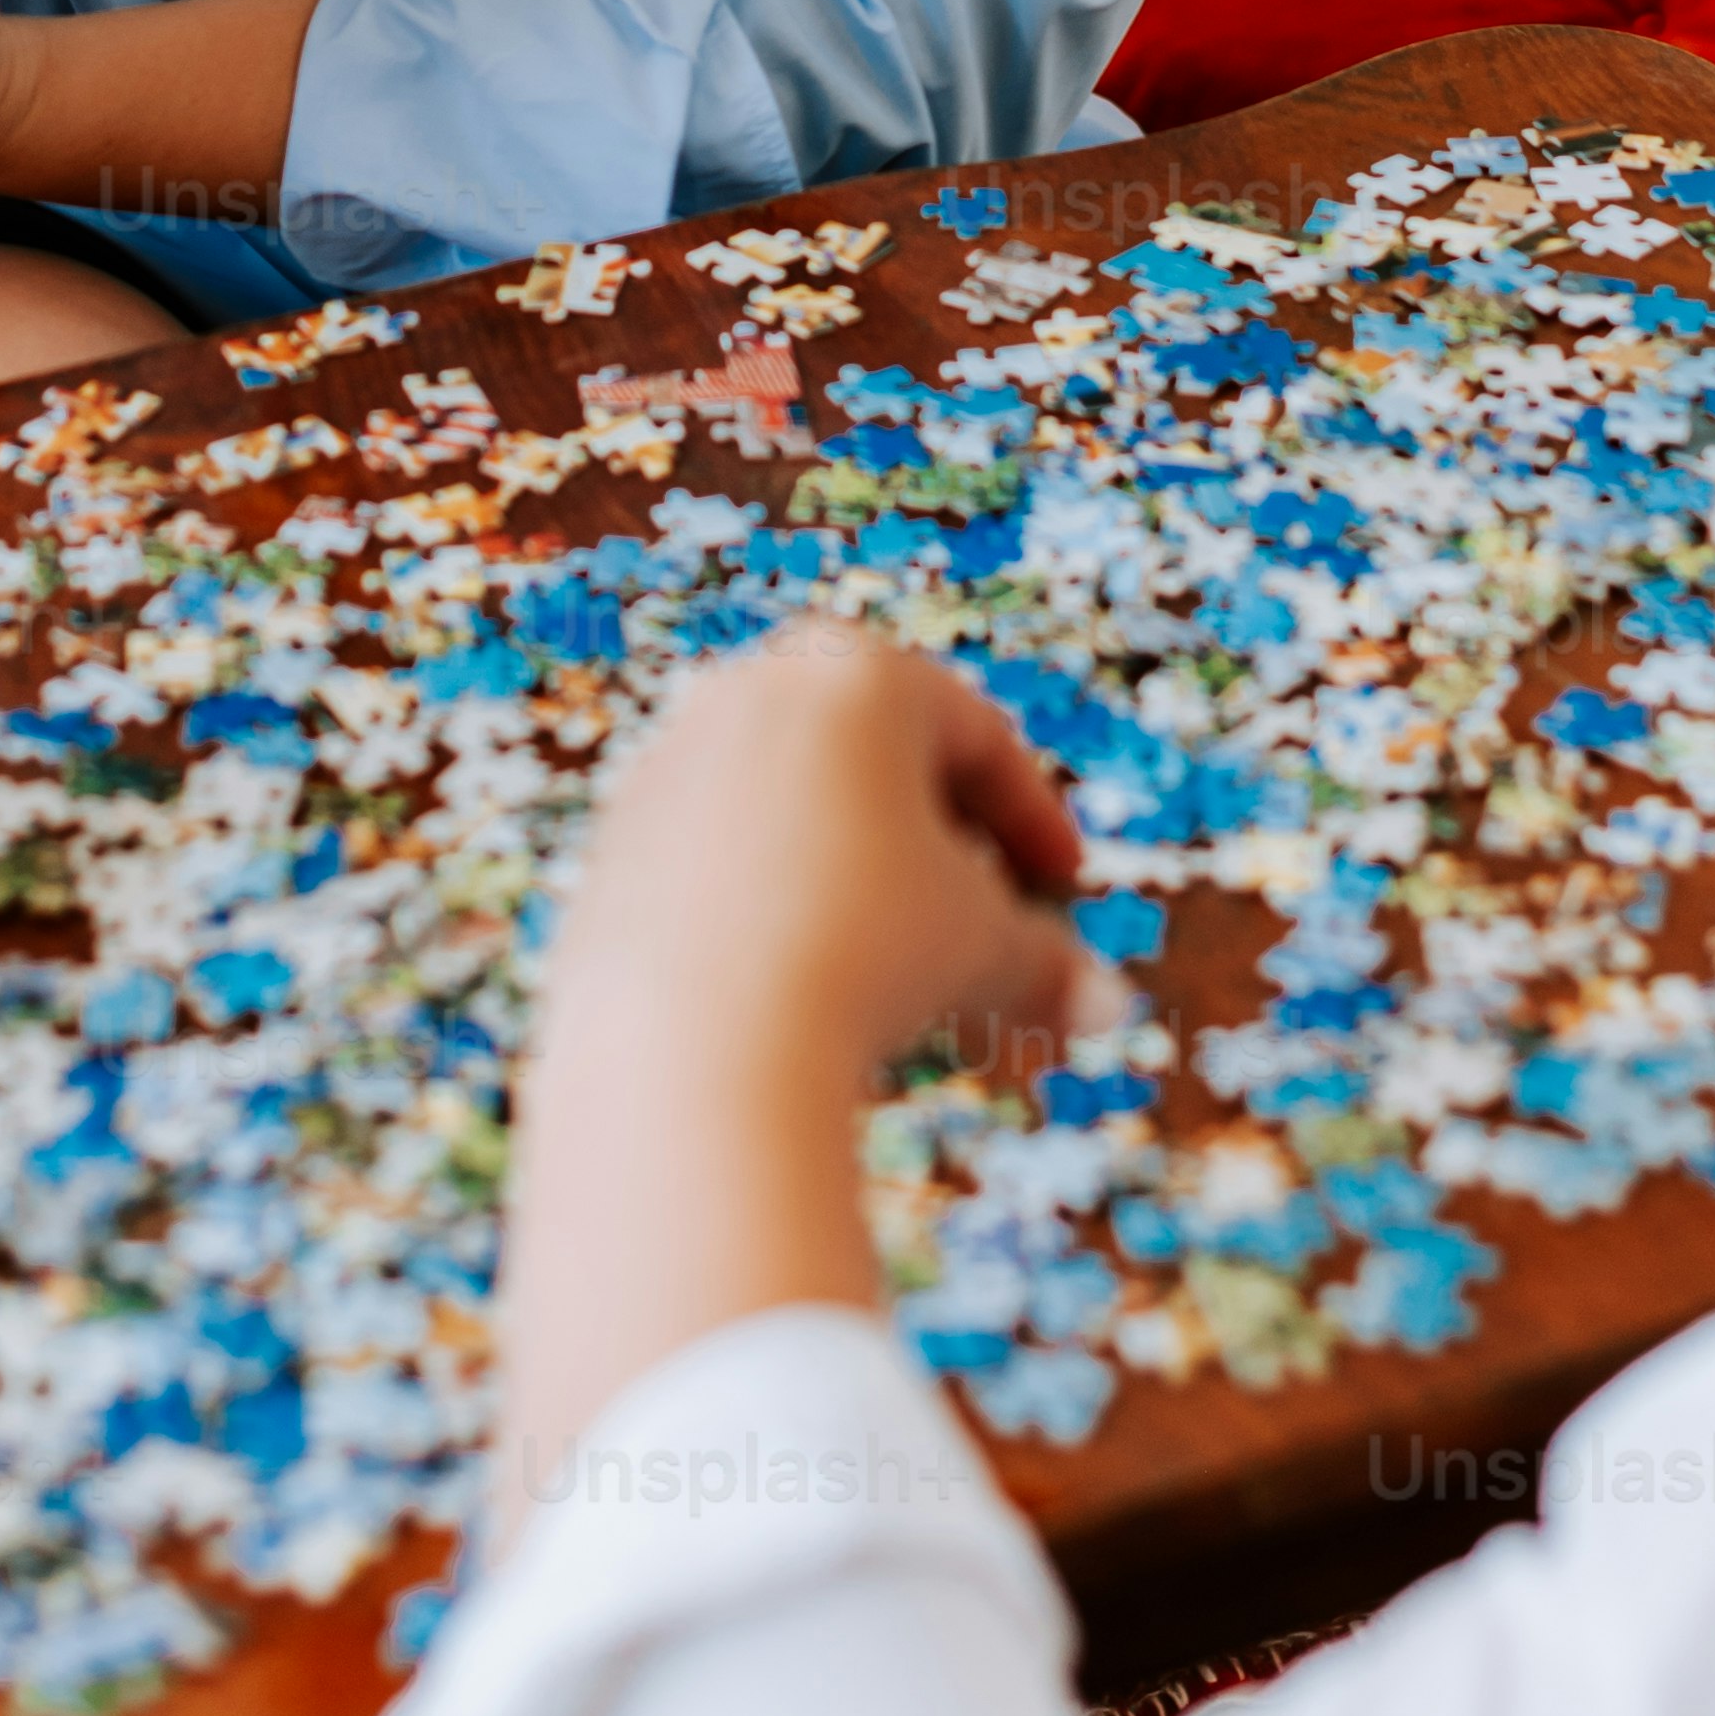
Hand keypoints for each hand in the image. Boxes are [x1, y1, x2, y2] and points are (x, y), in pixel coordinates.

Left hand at [493, 629, 1105, 1522]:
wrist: (687, 1039)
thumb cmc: (863, 960)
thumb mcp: (985, 952)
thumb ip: (1047, 963)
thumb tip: (1102, 1010)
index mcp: (858, 676)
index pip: (974, 737)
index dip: (1034, 820)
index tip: (1066, 891)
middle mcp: (753, 693)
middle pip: (876, 771)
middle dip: (944, 856)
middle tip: (986, 930)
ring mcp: (670, 765)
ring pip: (795, 824)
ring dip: (862, 893)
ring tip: (903, 988)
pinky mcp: (612, 847)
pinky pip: (720, 873)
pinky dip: (777, 918)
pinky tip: (807, 999)